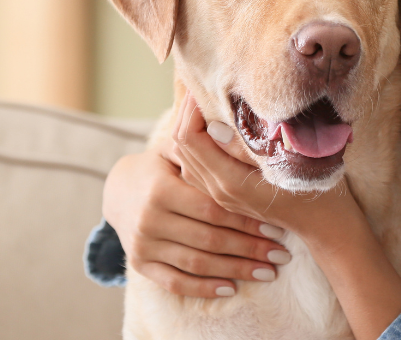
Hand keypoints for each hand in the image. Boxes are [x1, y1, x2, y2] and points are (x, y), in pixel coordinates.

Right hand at [102, 126, 291, 298]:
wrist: (118, 191)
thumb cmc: (160, 165)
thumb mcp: (174, 148)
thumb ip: (200, 140)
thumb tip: (224, 113)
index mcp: (161, 189)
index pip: (213, 209)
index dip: (247, 220)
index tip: (277, 228)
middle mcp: (149, 220)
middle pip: (209, 240)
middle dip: (250, 249)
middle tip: (282, 255)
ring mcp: (143, 245)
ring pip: (197, 264)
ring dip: (236, 270)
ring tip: (268, 272)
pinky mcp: (140, 264)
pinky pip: (176, 282)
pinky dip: (205, 288)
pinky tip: (232, 288)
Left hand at [169, 93, 400, 338]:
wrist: (326, 226)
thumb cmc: (315, 189)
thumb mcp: (287, 163)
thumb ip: (248, 146)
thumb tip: (213, 125)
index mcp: (230, 182)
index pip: (190, 138)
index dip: (191, 108)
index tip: (205, 84)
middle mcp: (218, 191)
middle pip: (181, 145)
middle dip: (187, 112)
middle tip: (201, 86)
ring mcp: (220, 195)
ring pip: (185, 155)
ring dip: (190, 127)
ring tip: (204, 102)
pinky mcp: (225, 194)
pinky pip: (196, 165)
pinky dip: (197, 143)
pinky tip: (212, 126)